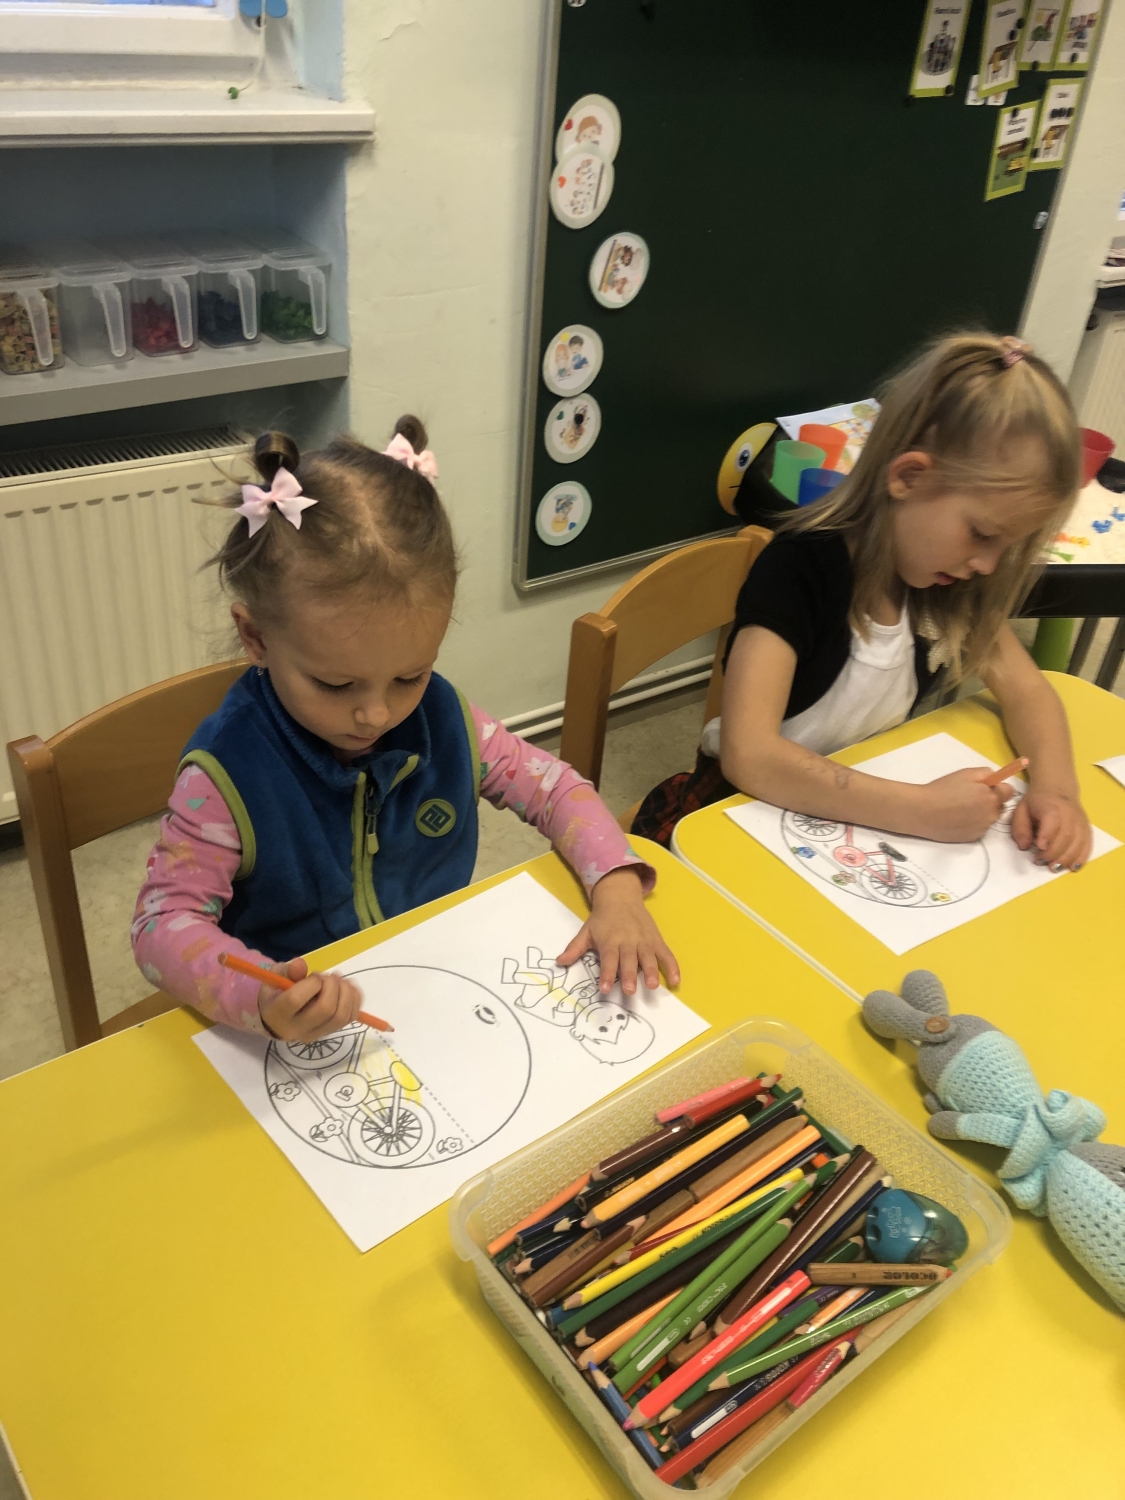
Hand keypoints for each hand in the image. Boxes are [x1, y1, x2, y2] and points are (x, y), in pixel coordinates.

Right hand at [258, 957, 363, 1040]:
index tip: (313, 976)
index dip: (311, 982)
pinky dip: (355, 999)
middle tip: (328, 977)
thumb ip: (287, 970)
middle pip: (325, 1009)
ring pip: (341, 1015)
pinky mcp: (330, 1033)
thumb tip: (301, 964)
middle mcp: (297, 1028)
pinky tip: (348, 988)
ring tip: (338, 981)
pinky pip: (350, 1018)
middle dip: (332, 986)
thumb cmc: (276, 994)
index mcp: (278, 1013)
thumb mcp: (275, 977)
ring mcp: (316, 1034)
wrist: (277, 1020)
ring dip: (346, 992)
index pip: (296, 999)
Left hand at [555, 867, 680, 996]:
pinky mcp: (656, 940)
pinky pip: (666, 953)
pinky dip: (673, 966)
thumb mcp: (587, 931)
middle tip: (629, 990)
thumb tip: (559, 962)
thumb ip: (575, 948)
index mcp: (610, 940)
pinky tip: (676, 980)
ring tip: (653, 985)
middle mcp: (628, 941)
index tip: (604, 988)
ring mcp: (644, 940)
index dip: (606, 973)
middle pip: (629, 960)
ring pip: (648, 957)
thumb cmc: (602, 919)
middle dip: (629, 975)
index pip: (608, 959)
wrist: (621, 897)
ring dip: (652, 971)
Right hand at [910, 768, 1008, 841]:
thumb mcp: (966, 773)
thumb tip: (996, 780)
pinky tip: (957, 819)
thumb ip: (987, 773)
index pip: (1009, 791)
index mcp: (992, 797)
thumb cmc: (943, 789)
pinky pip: (980, 828)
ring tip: (961, 808)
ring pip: (990, 818)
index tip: (984, 786)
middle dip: (991, 800)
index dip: (997, 787)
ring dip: (982, 813)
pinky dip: (973, 823)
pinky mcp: (973, 838)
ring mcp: (983, 828)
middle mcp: (992, 815)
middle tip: (970, 797)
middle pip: (1001, 806)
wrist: (923, 812)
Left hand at [1011, 786, 1091, 871]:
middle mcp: (1069, 813)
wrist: (1057, 789)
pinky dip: (1081, 857)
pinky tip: (1073, 867)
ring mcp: (1080, 821)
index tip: (1039, 847)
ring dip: (1067, 858)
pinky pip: (1088, 844)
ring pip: (1078, 842)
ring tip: (1054, 867)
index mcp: (1051, 806)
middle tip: (1041, 862)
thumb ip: (1020, 828)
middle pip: (1066, 835)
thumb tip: (1024, 846)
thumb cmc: (1036, 802)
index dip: (1047, 835)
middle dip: (1054, 853)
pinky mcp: (1087, 828)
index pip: (1052, 820)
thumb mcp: (1021, 810)